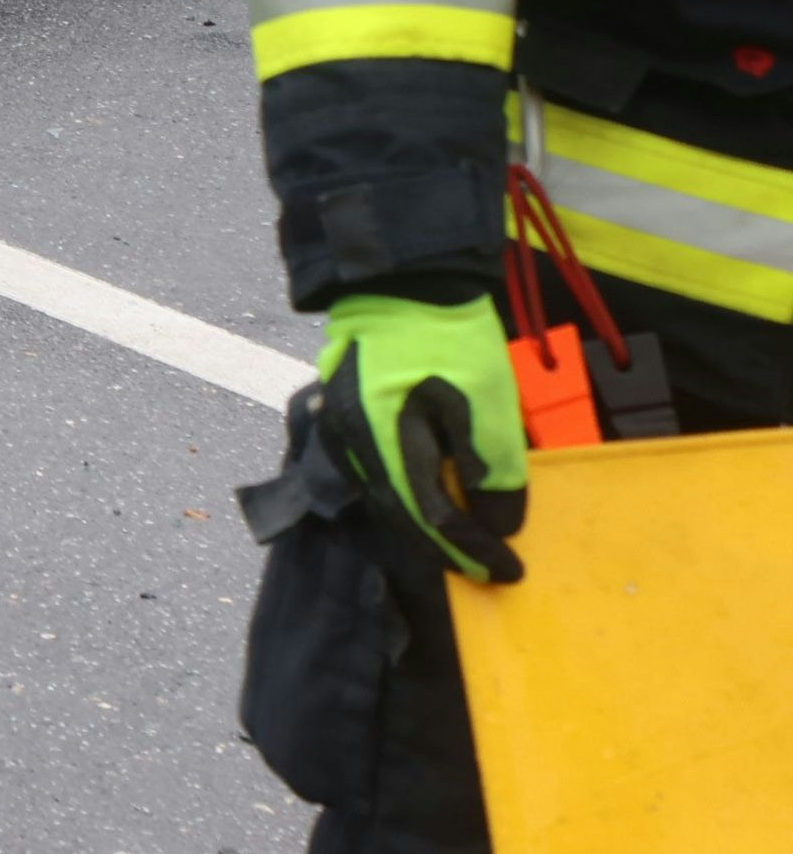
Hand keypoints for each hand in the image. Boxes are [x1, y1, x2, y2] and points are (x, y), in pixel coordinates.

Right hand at [317, 292, 530, 579]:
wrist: (403, 282)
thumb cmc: (449, 337)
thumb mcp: (486, 399)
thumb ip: (493, 466)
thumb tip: (499, 525)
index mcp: (385, 439)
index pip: (432, 517)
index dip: (473, 549)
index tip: (510, 571)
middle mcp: (353, 443)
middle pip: (401, 516)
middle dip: (447, 549)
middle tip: (488, 570)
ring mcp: (342, 428)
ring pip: (386, 498)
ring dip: (426, 528)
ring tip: (464, 544)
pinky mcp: (346, 415)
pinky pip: (378, 472)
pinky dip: (408, 498)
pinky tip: (431, 502)